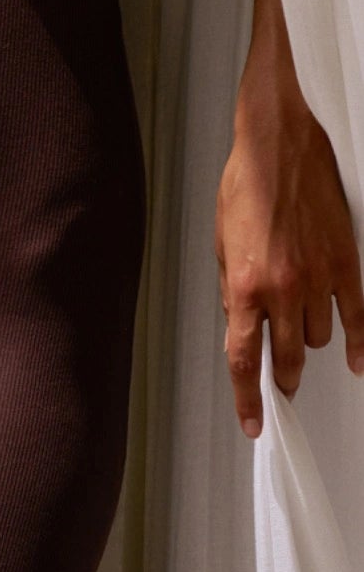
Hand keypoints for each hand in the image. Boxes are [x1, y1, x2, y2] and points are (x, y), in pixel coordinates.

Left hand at [215, 91, 363, 437]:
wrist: (280, 147)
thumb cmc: (245, 185)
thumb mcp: (221, 239)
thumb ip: (232, 287)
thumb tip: (240, 323)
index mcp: (243, 284)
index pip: (242, 359)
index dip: (247, 399)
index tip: (253, 423)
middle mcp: (280, 290)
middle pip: (284, 360)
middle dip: (281, 380)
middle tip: (281, 386)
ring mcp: (317, 281)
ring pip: (317, 340)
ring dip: (306, 342)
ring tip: (300, 330)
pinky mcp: (346, 267)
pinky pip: (357, 321)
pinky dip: (357, 346)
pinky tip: (356, 361)